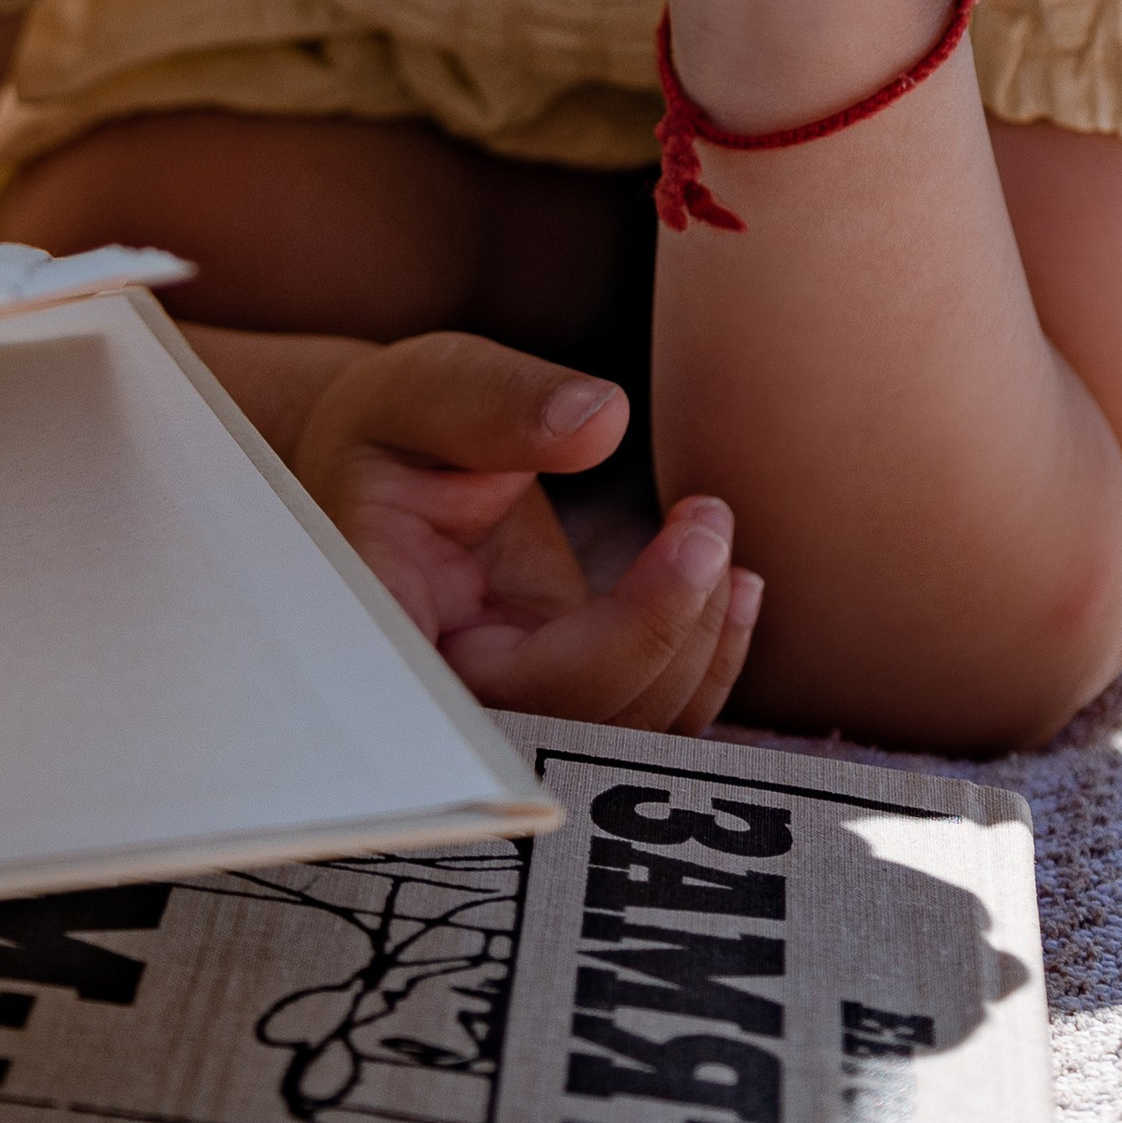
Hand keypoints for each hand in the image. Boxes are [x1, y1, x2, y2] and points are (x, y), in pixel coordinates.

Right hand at [291, 331, 762, 732]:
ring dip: (700, 649)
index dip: (623, 638)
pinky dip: (706, 664)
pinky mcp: (558, 693)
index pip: (517, 684)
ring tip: (716, 535)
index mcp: (396, 628)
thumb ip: (499, 401)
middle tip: (709, 517)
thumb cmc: (394, 422)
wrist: (388, 460)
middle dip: (673, 633)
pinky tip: (733, 585)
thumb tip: (601, 421)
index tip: (693, 538)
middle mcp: (452, 691)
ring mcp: (509, 702)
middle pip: (583, 725)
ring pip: (625, 734)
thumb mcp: (428, 388)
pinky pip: (645, 719)